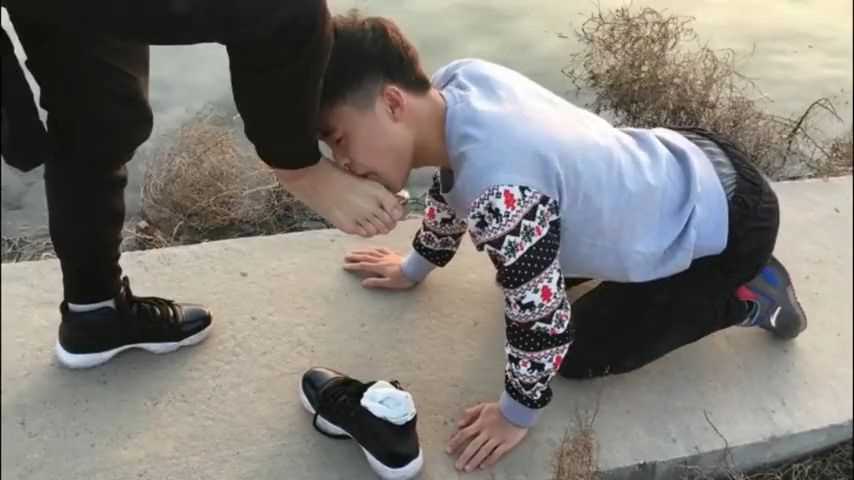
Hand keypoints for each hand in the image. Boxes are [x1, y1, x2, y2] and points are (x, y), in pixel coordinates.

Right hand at [275, 160, 403, 236]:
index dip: (397, 213)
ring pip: (379, 231)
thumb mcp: (366, 181)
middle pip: (390, 224)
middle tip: (380, 217)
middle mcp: (372, 206)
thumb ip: (382, 195)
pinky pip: (365, 234)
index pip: (398, 211)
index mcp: (378, 192)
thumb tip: (396, 206)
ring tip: (367, 218)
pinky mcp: (350, 226)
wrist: (318, 182)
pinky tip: (358, 221)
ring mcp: (361, 217)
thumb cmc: (340, 178)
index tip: (393, 212)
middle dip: (388, 222)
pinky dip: (365, 230)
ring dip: (376, 227)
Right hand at [343, 248, 416, 288]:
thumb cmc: (403, 278)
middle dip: (355, 257)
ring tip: (355, 251)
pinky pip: (382, 250)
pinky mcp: (393, 255)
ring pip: (372, 252)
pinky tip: (373, 248)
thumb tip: (363, 283)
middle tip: (346, 257)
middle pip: (366, 257)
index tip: (345, 266)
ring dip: (362, 252)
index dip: (353, 266)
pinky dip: (375, 249)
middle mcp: (381, 260)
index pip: (363, 266)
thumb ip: (376, 282)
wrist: (416, 268)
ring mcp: (387, 256)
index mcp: (379, 267)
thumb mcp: (389, 283)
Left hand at [447, 402, 527, 471]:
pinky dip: (489, 460)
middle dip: (464, 457)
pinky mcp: (506, 444)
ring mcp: (497, 439)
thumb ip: (470, 413)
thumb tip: (459, 424)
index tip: (449, 450)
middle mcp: (487, 432)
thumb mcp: (483, 406)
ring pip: (483, 452)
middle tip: (457, 466)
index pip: (464, 434)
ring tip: (467, 468)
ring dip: (474, 461)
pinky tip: (483, 466)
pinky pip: (496, 454)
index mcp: (480, 423)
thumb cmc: (501, 407)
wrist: (518, 409)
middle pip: (472, 446)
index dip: (455, 442)